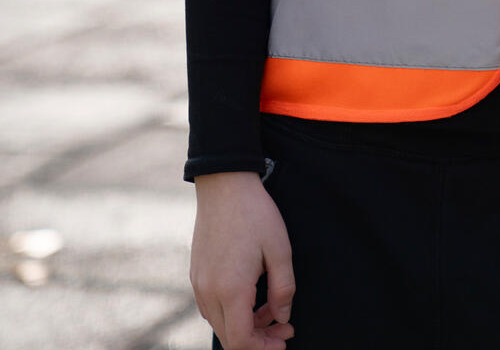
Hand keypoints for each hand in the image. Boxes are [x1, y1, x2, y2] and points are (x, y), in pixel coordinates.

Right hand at [190, 171, 294, 349]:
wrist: (224, 184)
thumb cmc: (255, 213)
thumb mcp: (280, 249)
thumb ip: (283, 289)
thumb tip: (283, 317)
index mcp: (230, 289)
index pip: (241, 341)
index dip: (264, 348)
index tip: (284, 338)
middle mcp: (208, 292)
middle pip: (229, 337)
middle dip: (259, 339)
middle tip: (284, 327)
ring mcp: (198, 284)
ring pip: (220, 323)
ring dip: (246, 325)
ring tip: (272, 308)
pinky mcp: (196, 274)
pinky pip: (212, 306)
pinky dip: (233, 311)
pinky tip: (253, 296)